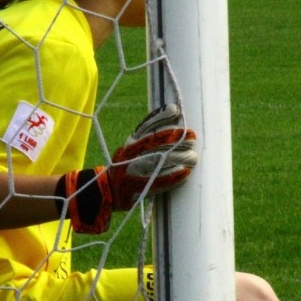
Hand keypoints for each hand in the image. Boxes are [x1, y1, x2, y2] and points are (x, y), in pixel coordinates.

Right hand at [57, 104, 197, 233]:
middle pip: (157, 145)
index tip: (182, 119)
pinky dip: (173, 178)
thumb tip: (172, 111)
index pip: (149, 130)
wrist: (107, 189)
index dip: (165, 123)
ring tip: (193, 158)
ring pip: (160, 163)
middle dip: (177, 142)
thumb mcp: (133, 145)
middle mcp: (132, 157)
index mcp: (132, 145)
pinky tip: (185, 173)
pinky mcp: (139, 189)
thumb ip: (150, 131)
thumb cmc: (126, 164)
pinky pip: (159, 182)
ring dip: (179, 160)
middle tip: (193, 138)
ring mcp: (134, 173)